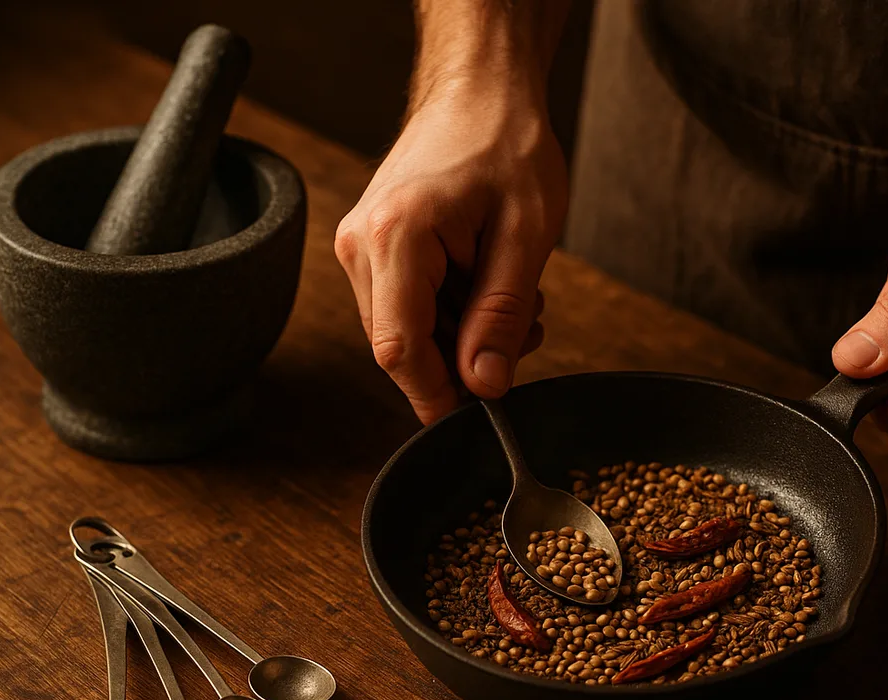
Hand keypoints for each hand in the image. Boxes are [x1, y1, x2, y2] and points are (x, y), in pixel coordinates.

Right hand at [334, 80, 566, 423]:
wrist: (481, 92)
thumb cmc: (506, 145)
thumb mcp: (526, 236)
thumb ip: (503, 315)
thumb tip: (485, 385)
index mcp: (395, 236)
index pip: (401, 349)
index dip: (435, 397)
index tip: (475, 419)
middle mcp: (362, 244)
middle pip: (401, 346)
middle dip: (463, 360)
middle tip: (523, 336)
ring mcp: (361, 246)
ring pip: (407, 331)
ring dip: (462, 335)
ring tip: (517, 302)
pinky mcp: (372, 248)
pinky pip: (408, 306)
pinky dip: (451, 313)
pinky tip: (489, 286)